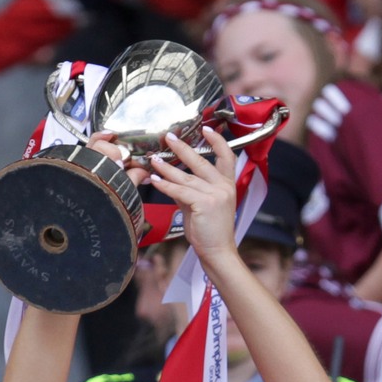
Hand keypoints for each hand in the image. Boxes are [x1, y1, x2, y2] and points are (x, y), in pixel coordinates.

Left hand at [143, 128, 241, 265]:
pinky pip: (180, 191)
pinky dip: (165, 185)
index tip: (206, 129)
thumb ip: (189, 191)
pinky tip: (154, 180)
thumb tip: (171, 179)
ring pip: (187, 177)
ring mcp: (216, 195)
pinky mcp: (205, 204)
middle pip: (201, 162)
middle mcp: (223, 187)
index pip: (227, 157)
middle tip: (168, 138)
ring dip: (167, 167)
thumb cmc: (210, 231)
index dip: (217, 142)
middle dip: (183, 148)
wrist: (218, 252)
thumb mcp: (200, 206)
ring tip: (154, 159)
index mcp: (228, 185)